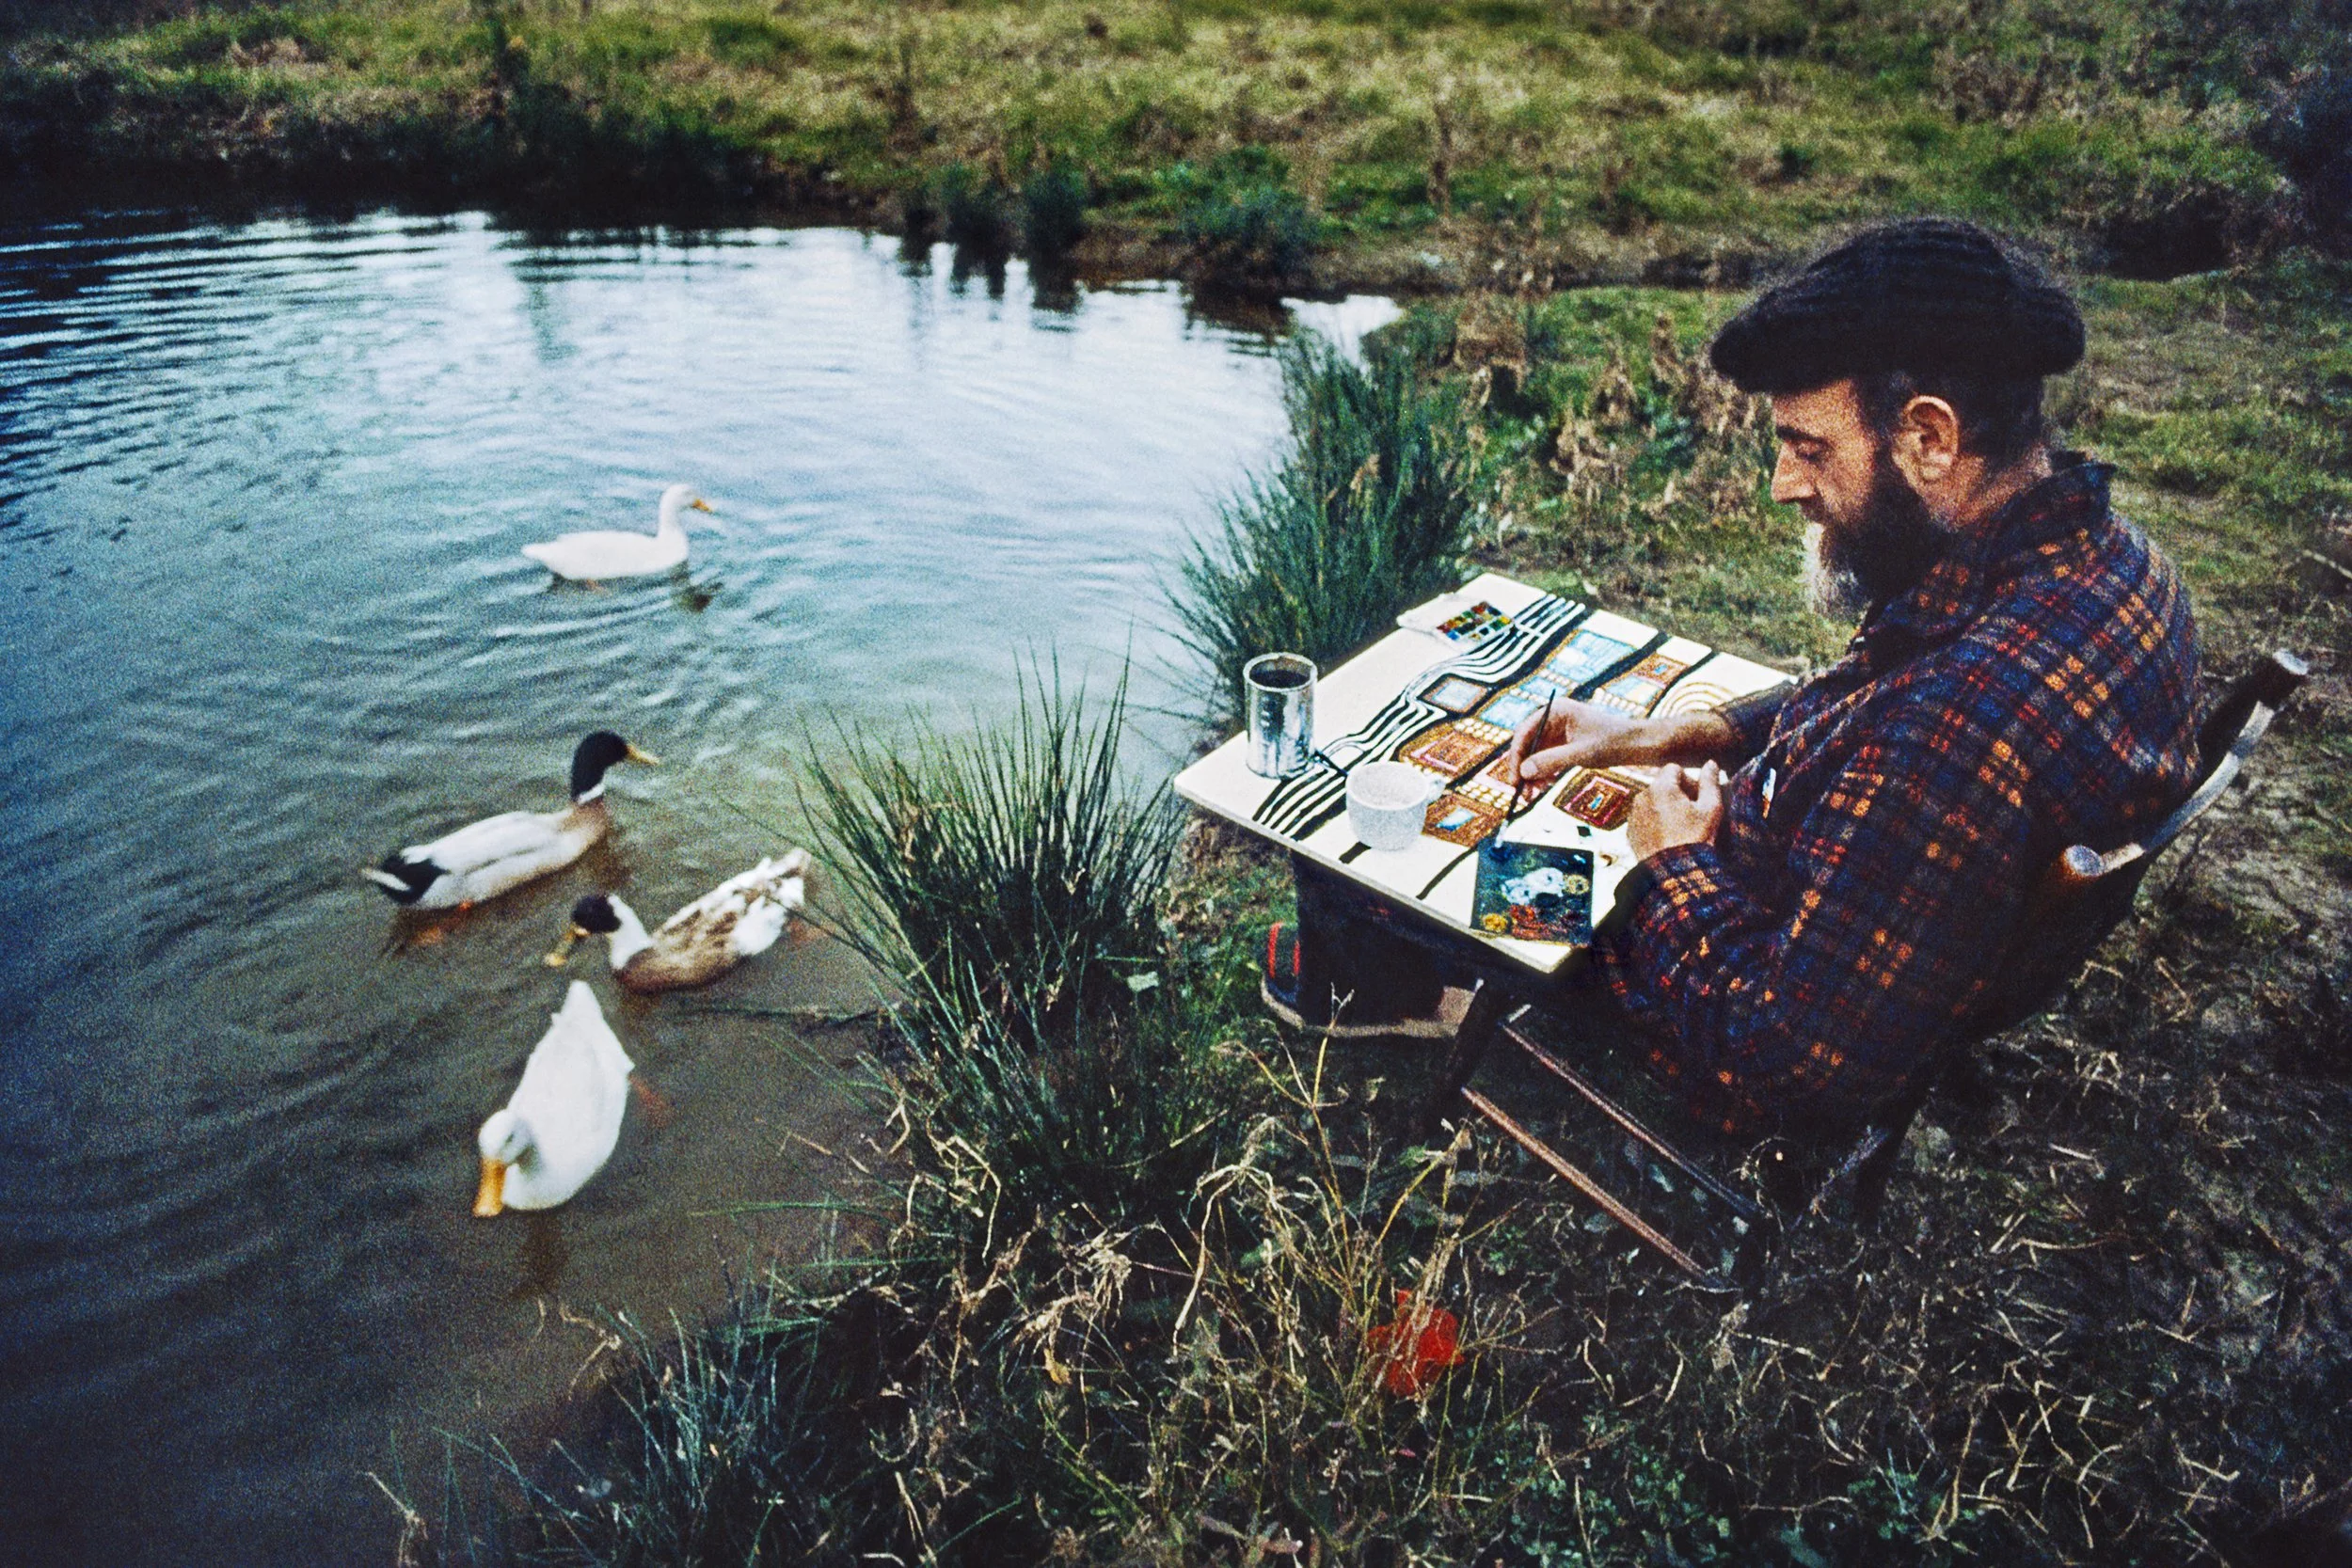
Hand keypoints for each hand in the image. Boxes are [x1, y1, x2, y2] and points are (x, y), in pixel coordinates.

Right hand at [1502, 697, 1643, 802]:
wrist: (1639, 745)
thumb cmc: (1614, 742)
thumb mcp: (1581, 753)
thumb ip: (1551, 761)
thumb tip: (1524, 771)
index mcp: (1556, 711)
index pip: (1524, 732)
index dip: (1516, 756)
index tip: (1514, 778)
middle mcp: (1554, 719)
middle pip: (1528, 744)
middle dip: (1523, 768)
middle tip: (1519, 791)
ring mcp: (1559, 732)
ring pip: (1536, 754)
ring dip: (1532, 774)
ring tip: (1530, 795)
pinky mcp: (1565, 745)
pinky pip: (1547, 759)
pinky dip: (1543, 773)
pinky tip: (1543, 787)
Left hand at [1628, 761, 1724, 861]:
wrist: (1673, 872)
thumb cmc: (1695, 838)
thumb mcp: (1711, 808)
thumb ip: (1710, 782)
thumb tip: (1710, 763)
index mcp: (1661, 787)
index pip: (1674, 769)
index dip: (1689, 781)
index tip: (1697, 799)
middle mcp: (1642, 796)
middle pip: (1662, 785)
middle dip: (1677, 794)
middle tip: (1691, 814)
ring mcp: (1633, 814)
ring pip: (1652, 802)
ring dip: (1665, 808)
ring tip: (1680, 828)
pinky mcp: (1630, 831)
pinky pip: (1644, 818)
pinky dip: (1654, 822)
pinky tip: (1667, 837)